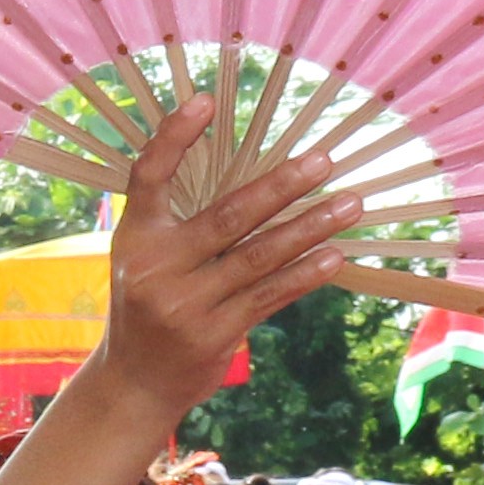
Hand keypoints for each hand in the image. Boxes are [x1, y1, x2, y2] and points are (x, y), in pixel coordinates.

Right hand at [63, 89, 355, 414]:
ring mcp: (186, 304)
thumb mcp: (144, 256)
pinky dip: (304, 274)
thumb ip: (178, 218)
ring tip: (350, 204)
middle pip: (227, 216)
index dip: (174, 137)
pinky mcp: (215, 334)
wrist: (133, 383)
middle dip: (281, 186)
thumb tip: (248, 173)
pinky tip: (334, 255)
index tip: (206, 101)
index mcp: (135, 237)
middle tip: (323, 160)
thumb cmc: (147, 305)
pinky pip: (269, 295)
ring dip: (310, 228)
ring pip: (259, 256)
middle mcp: (156, 268)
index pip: (148, 175)